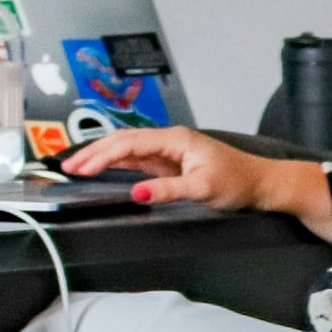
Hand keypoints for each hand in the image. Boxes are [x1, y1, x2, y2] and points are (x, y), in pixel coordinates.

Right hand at [60, 126, 331, 240]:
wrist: (263, 184)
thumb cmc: (239, 182)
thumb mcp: (202, 188)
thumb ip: (167, 189)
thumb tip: (136, 192)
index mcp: (174, 139)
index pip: (128, 143)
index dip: (100, 155)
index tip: (79, 168)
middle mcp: (169, 140)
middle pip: (122, 141)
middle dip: (93, 153)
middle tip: (68, 168)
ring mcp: (169, 151)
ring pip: (127, 149)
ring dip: (102, 156)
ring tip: (77, 167)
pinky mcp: (171, 163)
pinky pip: (137, 159)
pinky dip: (116, 163)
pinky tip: (103, 169)